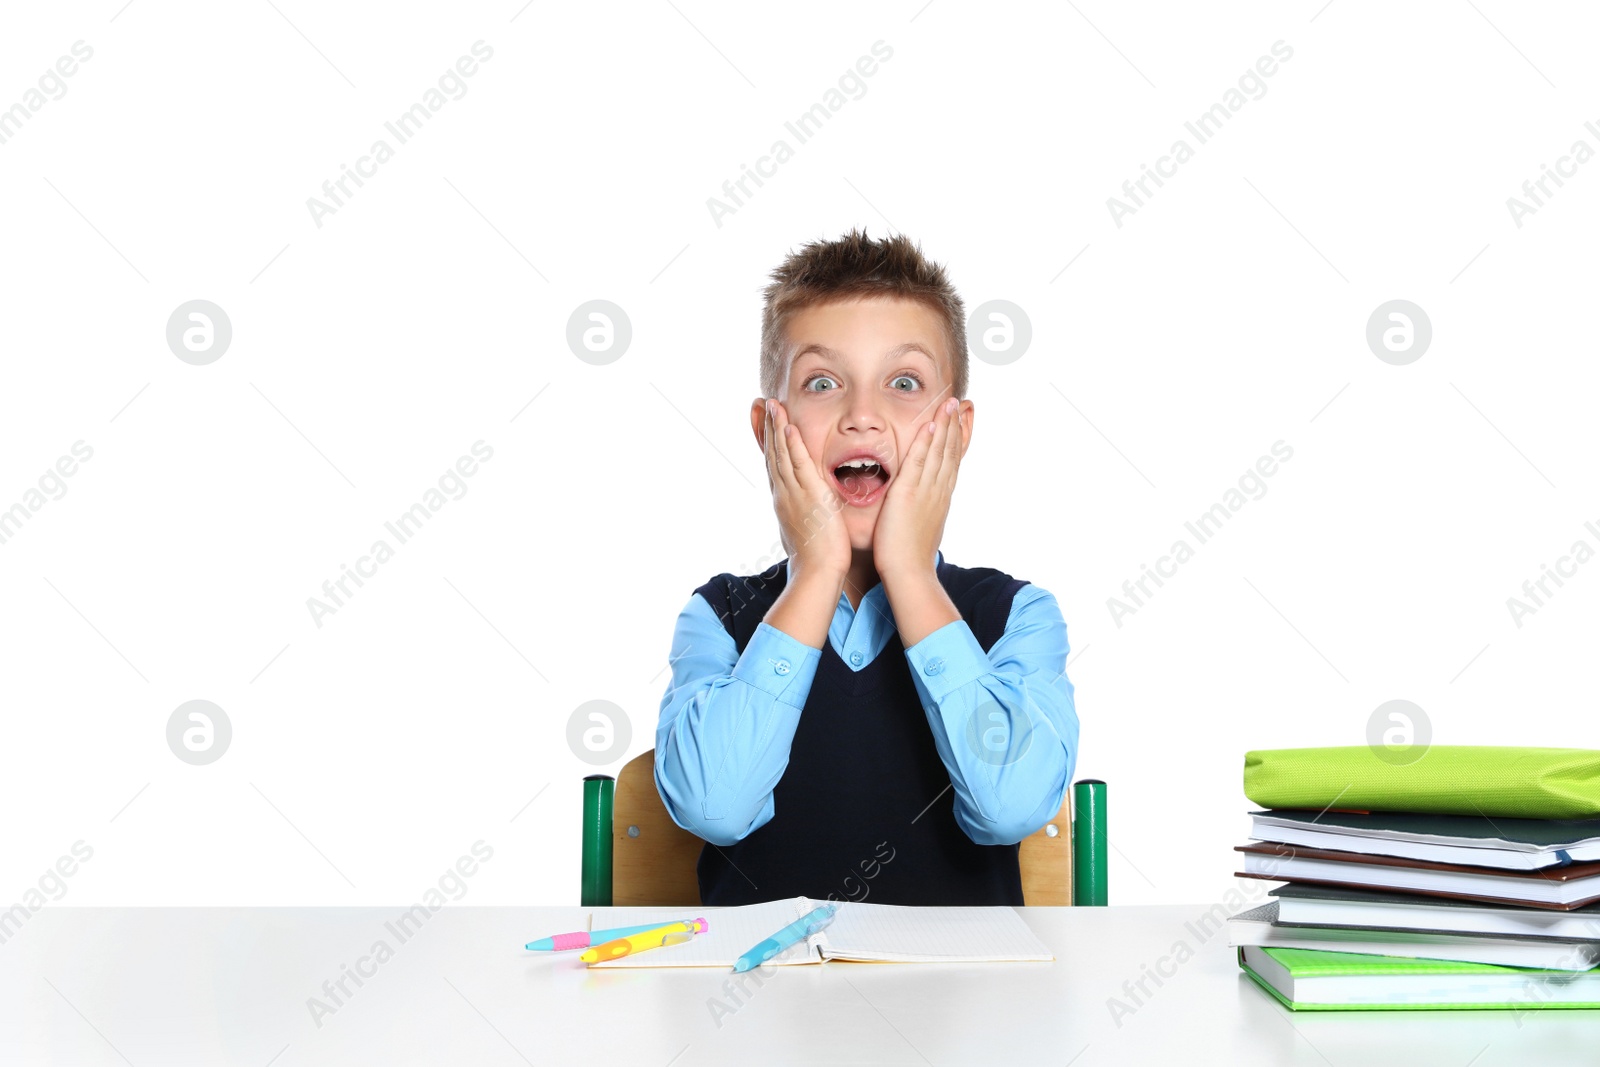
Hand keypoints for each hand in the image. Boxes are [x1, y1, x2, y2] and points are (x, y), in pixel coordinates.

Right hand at [762, 398, 850, 581]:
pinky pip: (800, 465)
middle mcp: (783, 493)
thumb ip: (801, 512)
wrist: (817, 571)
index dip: (767, 440)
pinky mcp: (811, 496)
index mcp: (783, 499)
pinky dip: (793, 445)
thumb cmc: (815, 555)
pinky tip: (789, 428)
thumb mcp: (802, 527)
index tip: (763, 420)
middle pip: (772, 454)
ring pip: (782, 455)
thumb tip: (800, 508)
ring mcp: (794, 493)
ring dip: (776, 428)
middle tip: (762, 402)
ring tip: (773, 405)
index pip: (773, 463)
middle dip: (767, 426)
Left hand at [872, 396, 964, 579]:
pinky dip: (926, 443)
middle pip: (951, 451)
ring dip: (945, 426)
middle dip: (956, 424)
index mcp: (941, 497)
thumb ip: (925, 510)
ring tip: (949, 403)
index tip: (964, 419)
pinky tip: (930, 425)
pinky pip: (919, 463)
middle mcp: (938, 491)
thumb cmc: (910, 555)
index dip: (959, 438)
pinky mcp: (908, 494)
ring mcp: (926, 491)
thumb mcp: (924, 526)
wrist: (909, 572)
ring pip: (939, 452)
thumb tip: (925, 506)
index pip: (953, 461)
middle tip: (961, 402)